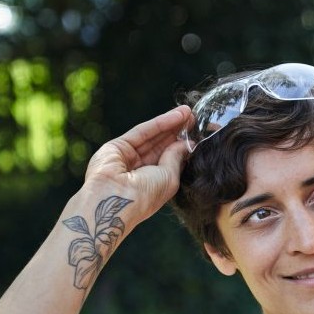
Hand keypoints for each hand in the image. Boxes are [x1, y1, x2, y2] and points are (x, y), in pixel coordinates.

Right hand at [82, 106, 193, 225]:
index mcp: (153, 184)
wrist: (115, 200)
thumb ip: (176, 157)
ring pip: (153, 137)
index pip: (170, 160)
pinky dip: (160, 122)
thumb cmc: (145, 196)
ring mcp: (127, 158)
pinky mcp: (117, 146)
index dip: (184, 146)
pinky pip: (143, 131)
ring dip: (171, 124)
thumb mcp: (169, 177)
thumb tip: (186, 143)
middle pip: (162, 146)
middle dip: (178, 132)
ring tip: (189, 113)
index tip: (198, 133)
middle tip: (195, 118)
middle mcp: (139, 171)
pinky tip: (177, 115)